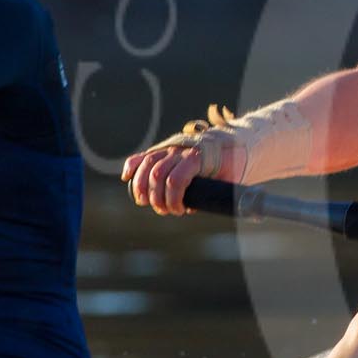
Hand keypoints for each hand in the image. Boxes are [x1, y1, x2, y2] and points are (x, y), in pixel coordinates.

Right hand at [122, 138, 245, 215]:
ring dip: (142, 187)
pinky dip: (132, 167)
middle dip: (157, 198)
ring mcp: (169, 148)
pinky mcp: (162, 150)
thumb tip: (191, 208)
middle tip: (165, 210)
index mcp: (197, 158)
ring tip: (146, 202)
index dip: (173, 200)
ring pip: (147, 165)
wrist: (230, 145)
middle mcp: (180, 150)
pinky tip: (126, 178)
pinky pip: (142, 156)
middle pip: (157, 175)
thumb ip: (213, 193)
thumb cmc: (229, 168)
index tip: (180, 211)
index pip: (175, 180)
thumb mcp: (227, 180)